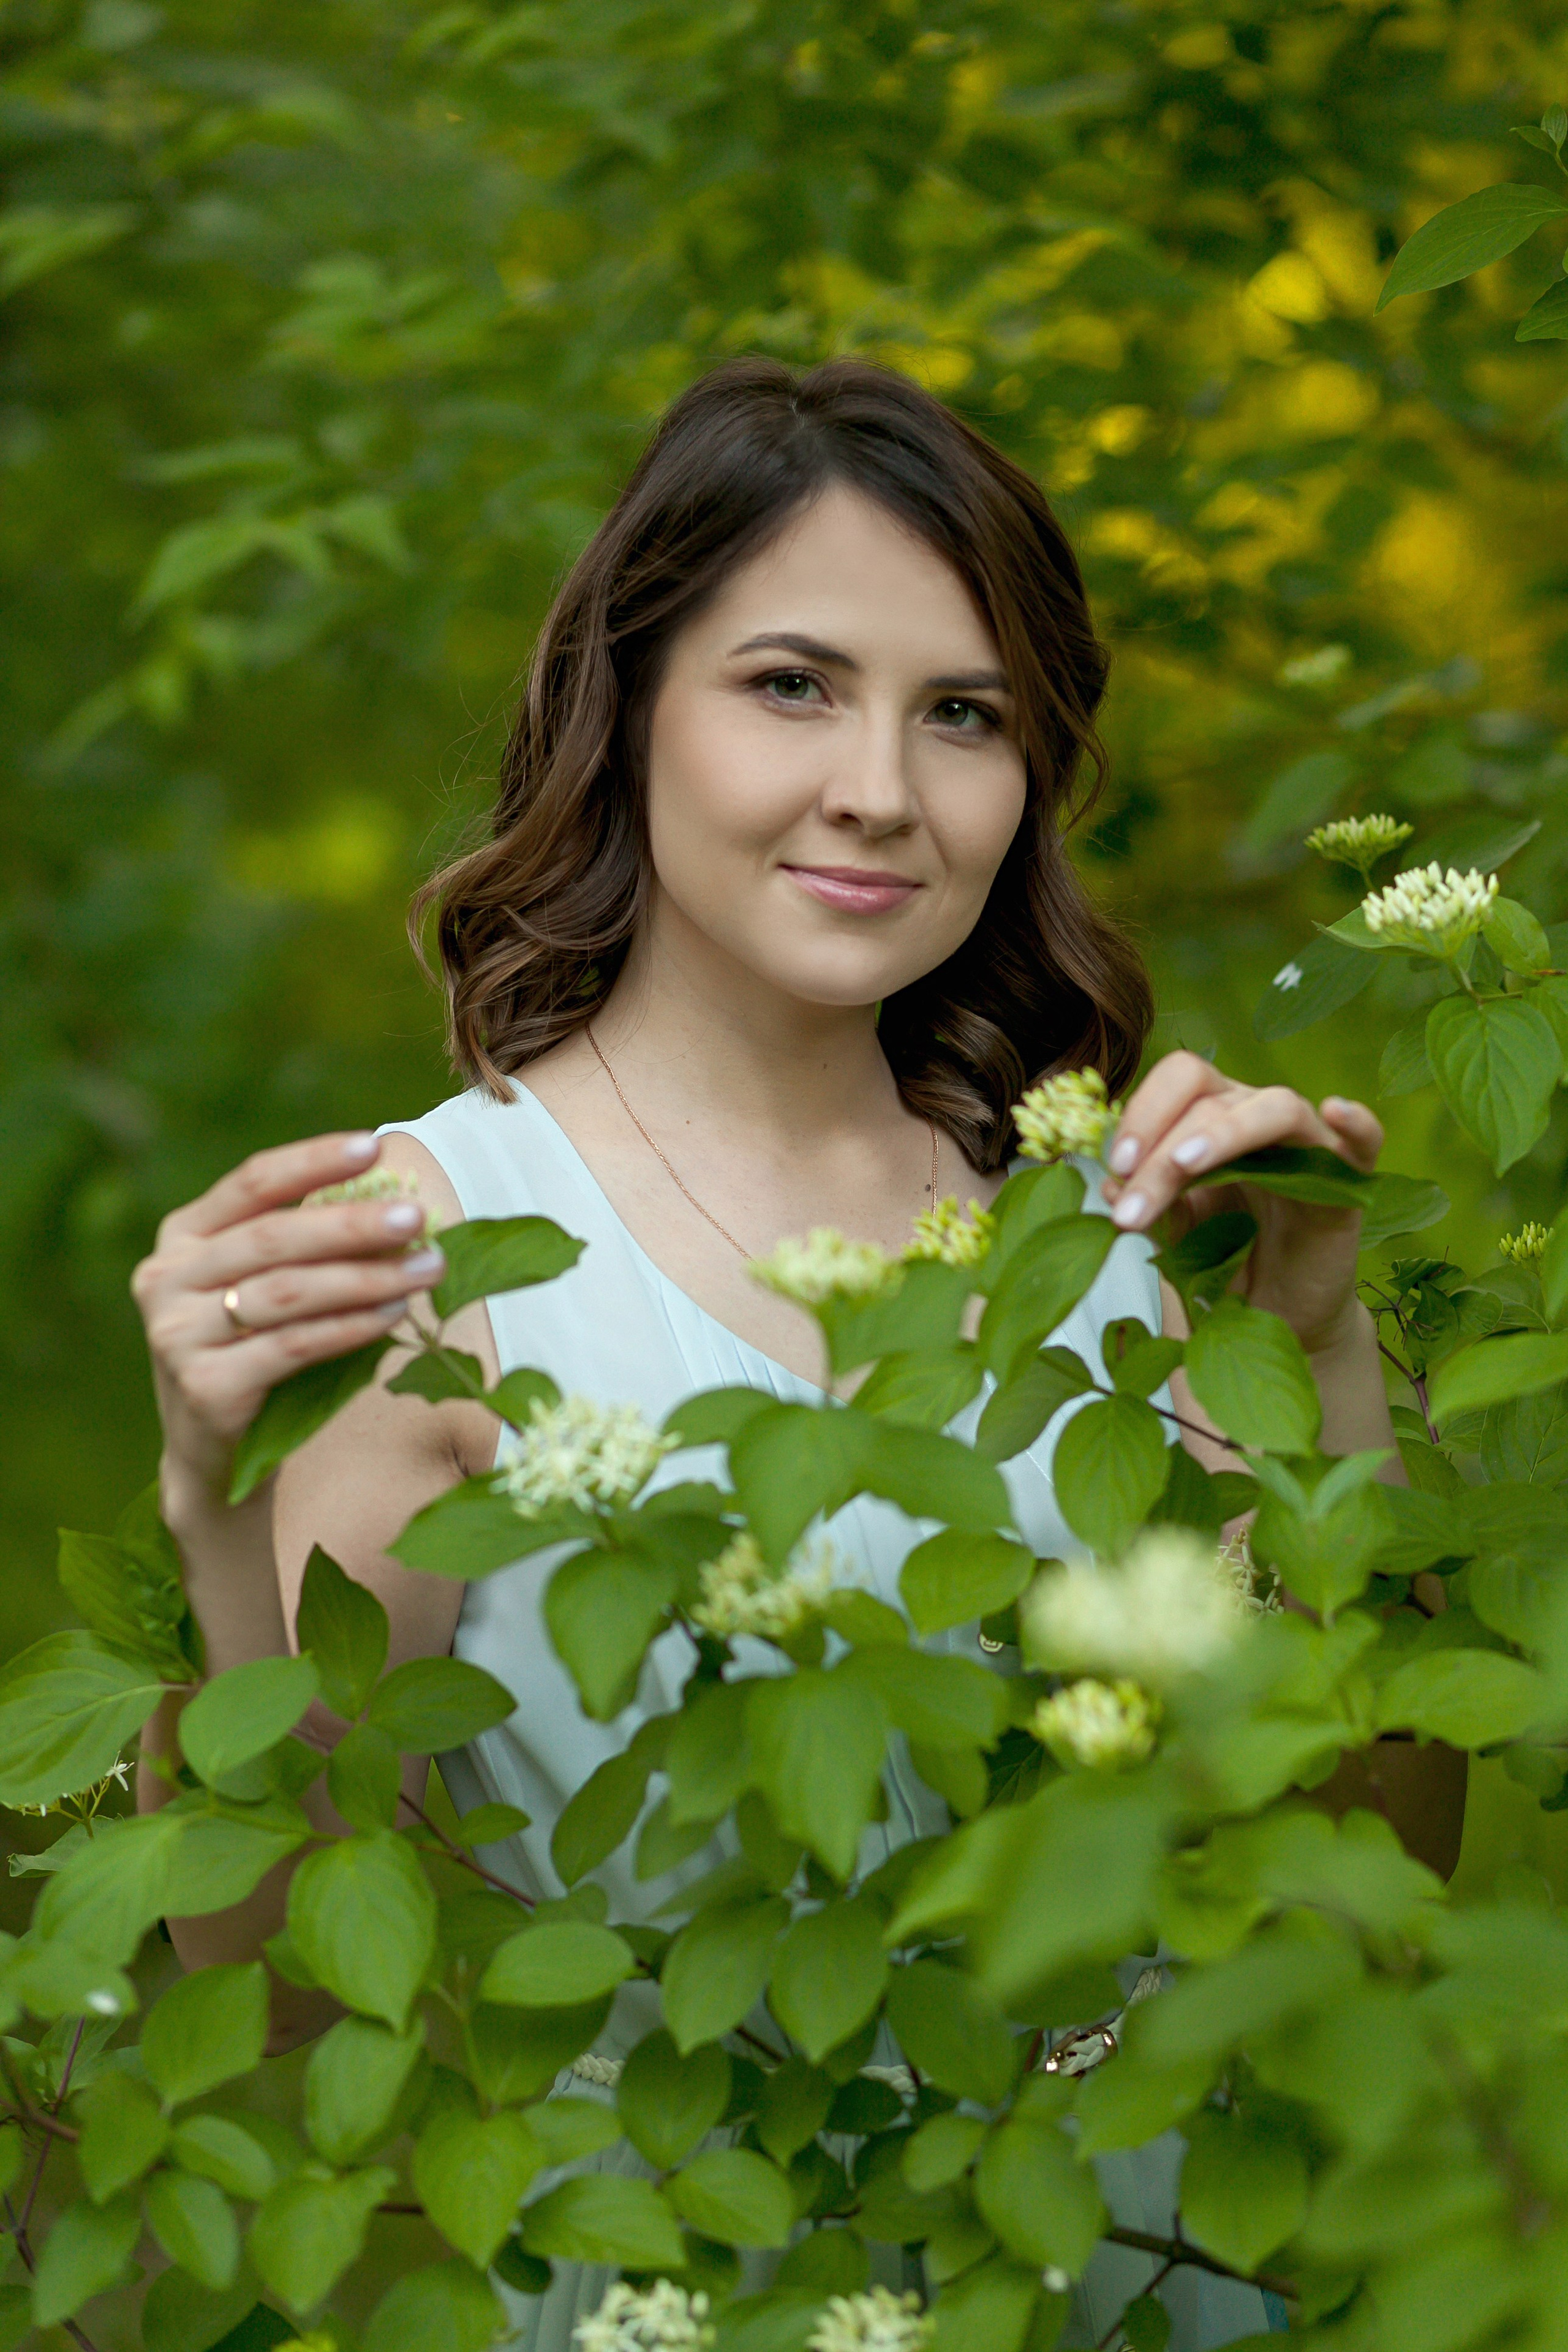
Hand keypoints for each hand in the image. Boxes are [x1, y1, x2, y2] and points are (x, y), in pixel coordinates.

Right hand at [132, 1133, 445, 1520]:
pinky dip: (349, 1327)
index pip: (251, 1182)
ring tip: (425, 1269)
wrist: (215, 1455)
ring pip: (287, 1292)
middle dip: (352, 1224)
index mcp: (181, 1237)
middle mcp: (166, 1278)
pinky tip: (393, 1314)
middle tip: (416, 1217)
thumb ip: (308, 1246)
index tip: (374, 1146)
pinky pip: (292, 1346)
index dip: (313, 1160)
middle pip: (273, 1237)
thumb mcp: (266, 1288)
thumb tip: (398, 1201)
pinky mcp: (204, 1385)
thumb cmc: (256, 1353)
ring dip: (365, 1277)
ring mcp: (177, 1334)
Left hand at [1101, 1051, 1382, 1358]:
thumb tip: (1109, 1186)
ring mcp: (1308, 1146)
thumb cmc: (1225, 1263)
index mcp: (1212, 1118)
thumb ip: (1148, 1207)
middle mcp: (1257, 1119)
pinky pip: (1364, 1141)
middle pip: (1213, 1098)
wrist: (1275, 1317)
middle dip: (1163, 1145)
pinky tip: (1336, 1110)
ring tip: (1185, 1165)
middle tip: (1132, 1201)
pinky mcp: (1350, 1183)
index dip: (1144, 1113)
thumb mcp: (1174, 1237)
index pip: (1180, 1082)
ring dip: (1223, 1132)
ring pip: (1276, 1107)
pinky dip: (1356, 1122)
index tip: (1115, 1167)